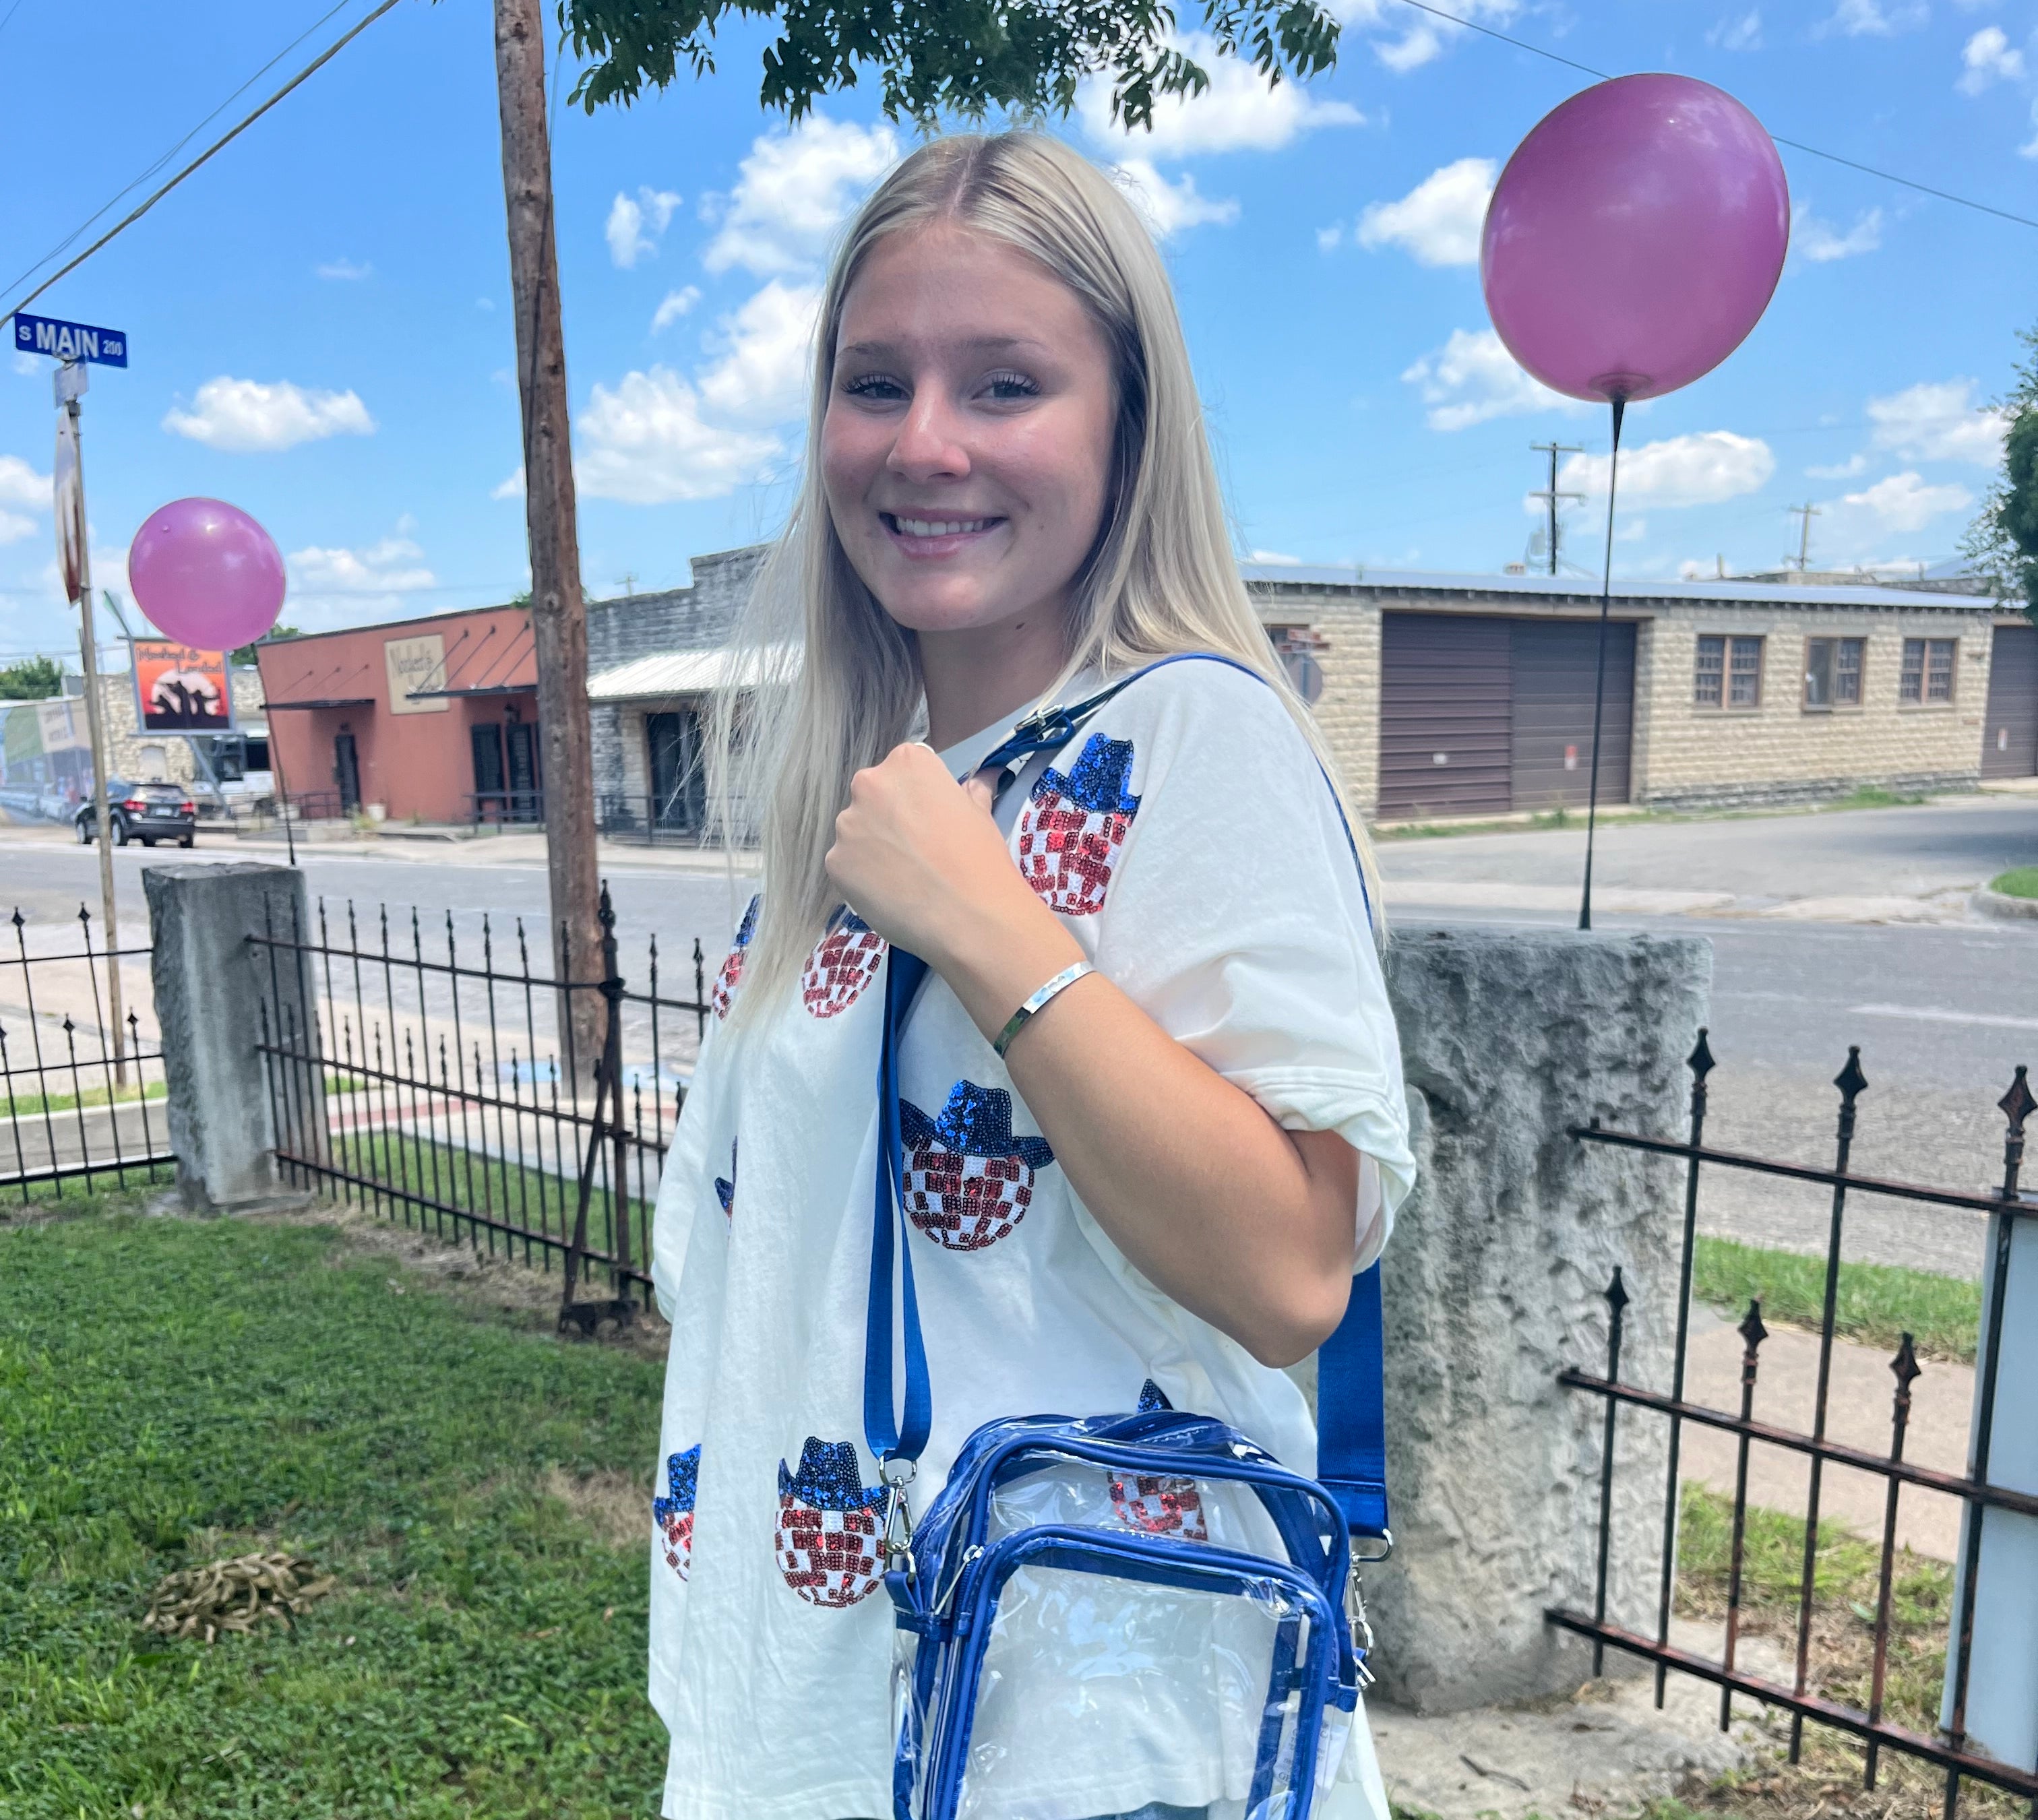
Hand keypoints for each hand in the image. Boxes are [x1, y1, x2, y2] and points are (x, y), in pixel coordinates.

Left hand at [824, 743, 1042, 969]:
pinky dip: (863, 877)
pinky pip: (846, 864)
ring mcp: (847, 824)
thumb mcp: (980, 815)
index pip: (904, 769)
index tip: (932, 818)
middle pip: (874, 796)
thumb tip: (983, 779)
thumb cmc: (980, 859)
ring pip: (857, 831)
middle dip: (889, 816)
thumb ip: (971, 792)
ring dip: (873, 847)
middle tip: (918, 849)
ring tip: (904, 876)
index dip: (918, 796)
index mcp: (907, 762)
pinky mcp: (834, 862)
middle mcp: (869, 784)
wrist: (967, 917)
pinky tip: (890, 893)